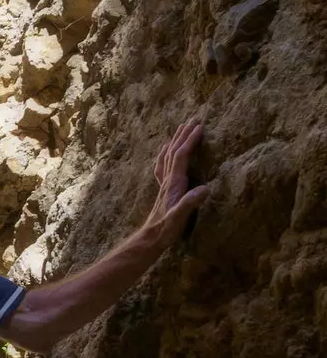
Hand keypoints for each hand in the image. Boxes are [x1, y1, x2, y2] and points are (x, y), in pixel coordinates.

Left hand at [139, 118, 210, 252]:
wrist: (151, 238)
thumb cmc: (166, 229)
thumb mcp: (179, 217)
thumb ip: (190, 203)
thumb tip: (205, 189)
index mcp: (173, 183)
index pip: (181, 156)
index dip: (190, 141)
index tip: (200, 126)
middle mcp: (167, 180)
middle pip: (173, 151)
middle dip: (183, 135)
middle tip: (193, 119)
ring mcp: (164, 184)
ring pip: (168, 157)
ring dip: (175, 141)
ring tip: (181, 128)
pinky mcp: (164, 190)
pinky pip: (163, 167)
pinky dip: (166, 155)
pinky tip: (165, 152)